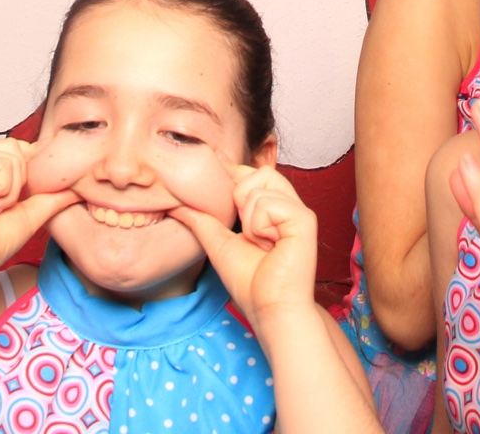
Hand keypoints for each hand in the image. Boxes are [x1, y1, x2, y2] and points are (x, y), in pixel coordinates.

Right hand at [0, 136, 77, 285]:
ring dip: (12, 188)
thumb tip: (78, 188)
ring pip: (13, 154)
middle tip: (1, 207)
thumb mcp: (31, 214)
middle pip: (19, 147)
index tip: (22, 197)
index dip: (31, 169)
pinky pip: (1, 164)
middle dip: (21, 180)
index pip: (22, 149)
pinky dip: (2, 190)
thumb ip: (52, 197)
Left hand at [170, 153, 318, 332]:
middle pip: (257, 172)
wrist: (269, 308)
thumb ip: (201, 219)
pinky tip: (270, 246)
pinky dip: (259, 226)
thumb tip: (175, 203)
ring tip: (260, 243)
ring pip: (260, 184)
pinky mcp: (304, 219)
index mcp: (273, 208)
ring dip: (249, 219)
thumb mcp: (218, 243)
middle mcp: (288, 205)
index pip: (251, 173)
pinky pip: (267, 203)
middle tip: (249, 235)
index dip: (234, 178)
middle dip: (240, 201)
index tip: (223, 188)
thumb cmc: (250, 282)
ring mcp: (298, 211)